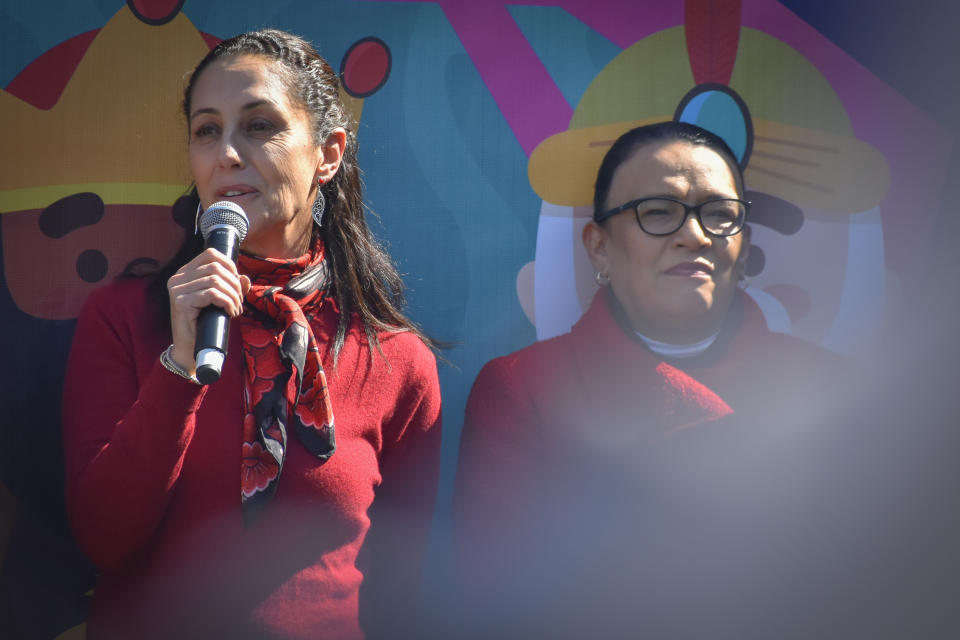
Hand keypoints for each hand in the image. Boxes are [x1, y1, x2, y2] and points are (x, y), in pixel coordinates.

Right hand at [166, 248, 250, 372]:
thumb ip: (232, 287)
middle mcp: (178, 278)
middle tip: (239, 301)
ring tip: (236, 308)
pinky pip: (212, 294)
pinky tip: (230, 312)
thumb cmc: (206, 323)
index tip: (237, 283)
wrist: (190, 348)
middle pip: (215, 267)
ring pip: (215, 280)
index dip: (230, 265)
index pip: (210, 254)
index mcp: (185, 273)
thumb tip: (245, 278)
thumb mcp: (221, 301)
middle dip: (234, 284)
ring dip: (233, 295)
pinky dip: (227, 302)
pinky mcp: (181, 302)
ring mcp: (177, 289)